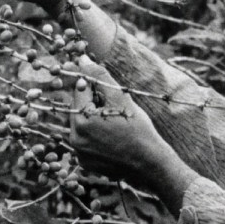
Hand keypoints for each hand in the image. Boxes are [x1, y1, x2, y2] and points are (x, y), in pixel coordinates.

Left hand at [68, 59, 180, 191]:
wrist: (150, 164)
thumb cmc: (138, 129)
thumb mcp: (121, 98)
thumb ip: (99, 77)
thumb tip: (82, 60)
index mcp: (80, 120)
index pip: (79, 90)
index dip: (91, 83)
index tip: (103, 85)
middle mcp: (74, 138)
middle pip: (78, 109)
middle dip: (92, 102)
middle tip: (113, 106)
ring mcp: (79, 153)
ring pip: (81, 125)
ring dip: (93, 118)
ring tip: (115, 123)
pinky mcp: (85, 163)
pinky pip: (85, 142)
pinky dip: (95, 136)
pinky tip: (113, 137)